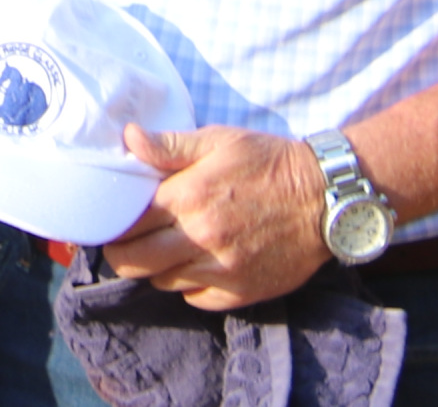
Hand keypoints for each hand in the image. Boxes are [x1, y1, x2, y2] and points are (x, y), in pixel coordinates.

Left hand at [101, 126, 328, 312]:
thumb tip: (128, 139)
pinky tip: (196, 265)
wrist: (324, 197)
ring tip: (165, 250)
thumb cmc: (269, 162)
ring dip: (157, 269)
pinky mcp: (242, 292)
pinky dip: (189, 286)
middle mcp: (201, 238)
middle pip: (136, 262)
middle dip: (122, 254)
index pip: (129, 223)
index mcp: (190, 197)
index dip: (114, 224)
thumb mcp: (218, 141)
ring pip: (163, 283)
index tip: (113, 222)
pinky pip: (196, 299)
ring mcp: (222, 270)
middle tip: (125, 244)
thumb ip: (169, 145)